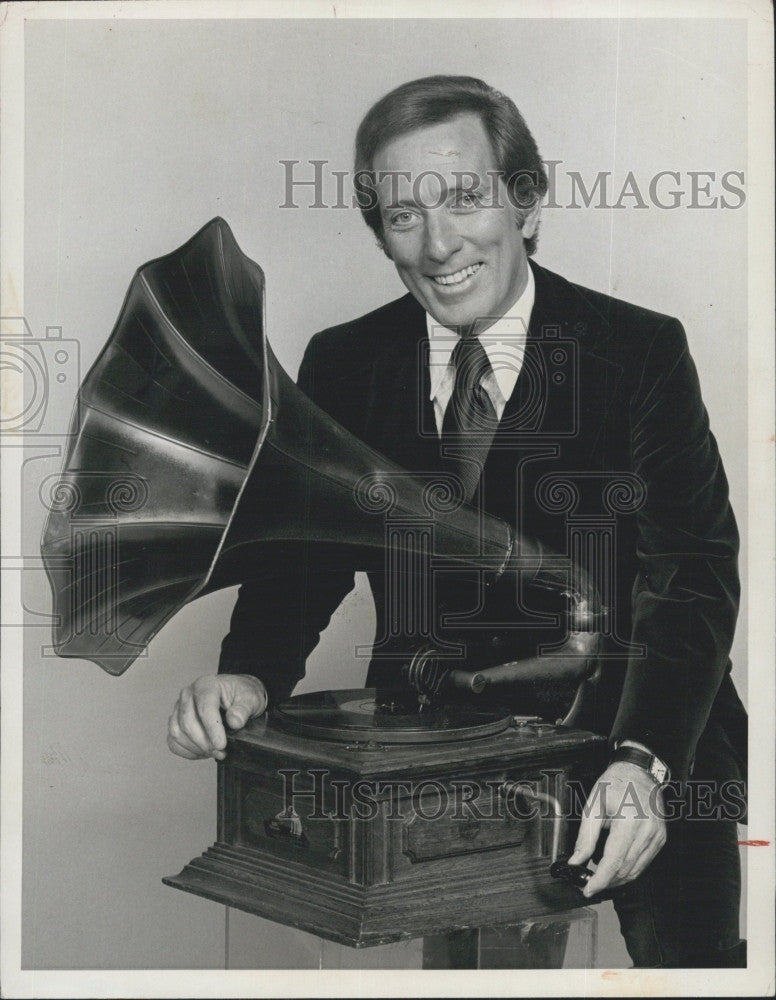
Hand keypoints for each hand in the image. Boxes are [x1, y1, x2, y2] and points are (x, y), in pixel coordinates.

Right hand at [167, 674, 267, 760]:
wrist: (236, 696)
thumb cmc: (241, 695)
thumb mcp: (251, 699)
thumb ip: (244, 709)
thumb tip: (234, 721)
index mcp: (206, 684)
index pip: (204, 708)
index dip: (212, 729)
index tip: (221, 745)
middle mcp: (189, 694)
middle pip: (188, 723)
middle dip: (205, 742)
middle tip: (221, 752)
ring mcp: (179, 708)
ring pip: (178, 733)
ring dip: (196, 748)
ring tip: (214, 752)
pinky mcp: (176, 721)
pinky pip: (173, 741)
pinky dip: (187, 751)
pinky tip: (203, 752)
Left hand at [567, 762, 665, 896]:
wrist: (639, 770)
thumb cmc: (616, 783)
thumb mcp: (593, 805)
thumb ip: (585, 837)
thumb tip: (576, 860)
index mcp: (629, 821)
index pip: (613, 861)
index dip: (600, 880)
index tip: (588, 889)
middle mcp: (647, 831)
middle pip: (625, 869)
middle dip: (606, 881)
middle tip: (589, 883)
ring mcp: (657, 836)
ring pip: (636, 870)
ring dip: (617, 879)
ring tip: (600, 877)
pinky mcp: (660, 839)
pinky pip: (644, 863)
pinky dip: (629, 870)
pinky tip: (616, 868)